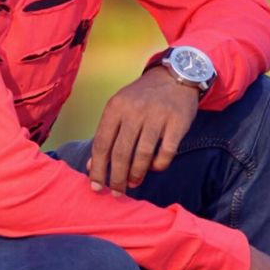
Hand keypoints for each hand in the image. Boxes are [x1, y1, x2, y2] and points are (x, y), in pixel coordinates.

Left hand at [88, 65, 198, 194]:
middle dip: (116, 178)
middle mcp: (134, 110)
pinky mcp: (177, 122)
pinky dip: (158, 166)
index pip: (101, 143)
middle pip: (120, 153)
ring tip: (133, 183)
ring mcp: (156, 116)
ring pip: (142, 155)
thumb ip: (106, 133)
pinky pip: (166, 153)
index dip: (98, 169)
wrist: (174, 76)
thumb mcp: (120, 107)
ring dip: (136, 175)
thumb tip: (92, 166)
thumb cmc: (142, 97)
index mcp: (115, 107)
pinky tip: (153, 168)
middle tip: (117, 192)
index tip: (96, 187)